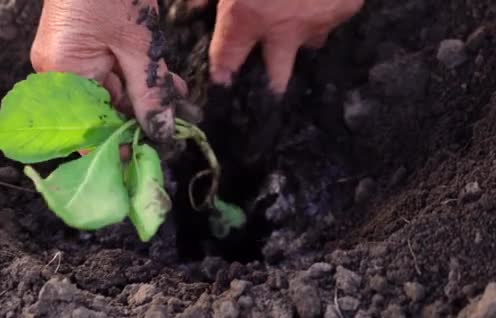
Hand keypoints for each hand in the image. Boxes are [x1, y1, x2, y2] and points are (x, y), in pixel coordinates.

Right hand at [31, 0, 187, 141]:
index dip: (117, 148)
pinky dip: (139, 79)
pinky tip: (169, 88)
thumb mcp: (138, 44)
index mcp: (63, 74)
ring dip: (146, 100)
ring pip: (111, 94)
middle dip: (141, 121)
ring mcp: (69, 58)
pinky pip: (112, 73)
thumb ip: (150, 91)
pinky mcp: (82, 47)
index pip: (87, 130)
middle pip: (101, 113)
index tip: (147, 159)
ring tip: (181, 110)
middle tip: (176, 131)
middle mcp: (59, 72)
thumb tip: (161, 131)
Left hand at [206, 0, 363, 93]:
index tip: (223, 80)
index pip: (228, 60)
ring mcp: (318, 22)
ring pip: (310, 43)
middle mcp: (284, 29)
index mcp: (248, 17)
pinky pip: (332, 17)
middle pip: (278, 78)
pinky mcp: (347, 8)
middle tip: (269, 88)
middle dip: (271, 86)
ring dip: (302, 35)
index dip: (223, 73)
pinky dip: (325, 8)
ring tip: (298, 14)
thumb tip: (191, 5)